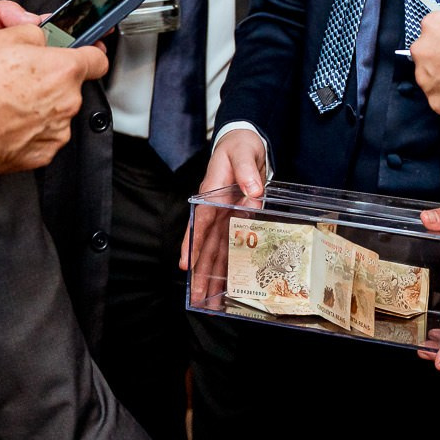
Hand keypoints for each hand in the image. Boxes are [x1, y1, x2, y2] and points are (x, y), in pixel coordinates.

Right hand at [0, 25, 108, 173]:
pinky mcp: (44, 151)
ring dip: (41, 105)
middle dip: (53, 80)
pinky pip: (43, 135)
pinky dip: (30, 129)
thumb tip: (42, 36)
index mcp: (64, 70)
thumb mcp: (4, 37)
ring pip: (57, 112)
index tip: (86, 52)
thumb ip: (35, 33)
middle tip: (24, 78)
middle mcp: (68, 101)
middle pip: (72, 86)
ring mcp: (58, 129)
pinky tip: (10, 121)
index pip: (98, 58)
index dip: (91, 51)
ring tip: (11, 101)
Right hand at [180, 129, 268, 290]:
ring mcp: (224, 215)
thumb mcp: (243, 153)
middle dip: (200, 269)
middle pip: (205, 243)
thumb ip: (247, 171)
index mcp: (210, 194)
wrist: (244, 143)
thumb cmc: (239, 147)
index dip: (193, 245)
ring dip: (211, 272)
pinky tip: (227, 279)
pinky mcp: (235, 218)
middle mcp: (214, 209)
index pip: (200, 223)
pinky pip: (230, 243)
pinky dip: (228, 261)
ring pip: (216, 248)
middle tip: (197, 294)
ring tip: (207, 297)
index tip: (186, 265)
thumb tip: (253, 191)